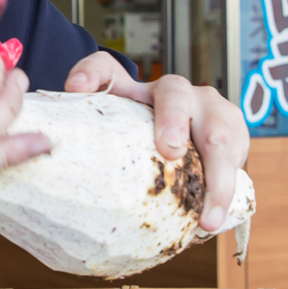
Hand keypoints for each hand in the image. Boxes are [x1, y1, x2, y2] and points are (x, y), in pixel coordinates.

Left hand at [64, 53, 249, 230]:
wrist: (187, 151)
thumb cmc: (142, 149)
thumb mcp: (116, 143)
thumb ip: (89, 148)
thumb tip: (51, 164)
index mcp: (135, 91)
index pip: (106, 68)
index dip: (90, 72)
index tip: (77, 88)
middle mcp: (175, 93)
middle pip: (174, 92)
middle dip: (173, 120)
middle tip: (170, 150)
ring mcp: (209, 111)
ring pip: (219, 131)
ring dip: (216, 176)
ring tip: (206, 219)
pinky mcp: (234, 135)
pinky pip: (236, 157)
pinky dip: (227, 190)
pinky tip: (213, 220)